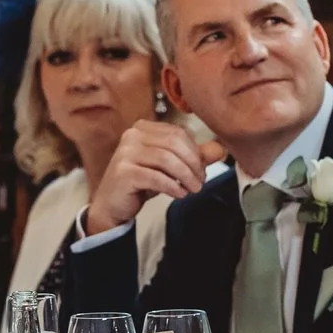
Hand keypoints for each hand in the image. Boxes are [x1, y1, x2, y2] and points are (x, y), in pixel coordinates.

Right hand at [86, 119, 210, 233]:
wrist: (112, 204)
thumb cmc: (140, 182)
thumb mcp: (169, 168)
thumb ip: (193, 157)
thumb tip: (220, 150)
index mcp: (143, 128)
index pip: (178, 132)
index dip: (195, 151)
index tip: (202, 170)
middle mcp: (132, 136)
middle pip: (174, 143)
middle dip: (193, 164)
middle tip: (200, 182)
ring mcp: (125, 153)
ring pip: (167, 159)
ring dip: (186, 176)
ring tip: (192, 189)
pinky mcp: (123, 173)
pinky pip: (156, 177)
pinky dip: (173, 186)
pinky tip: (179, 194)